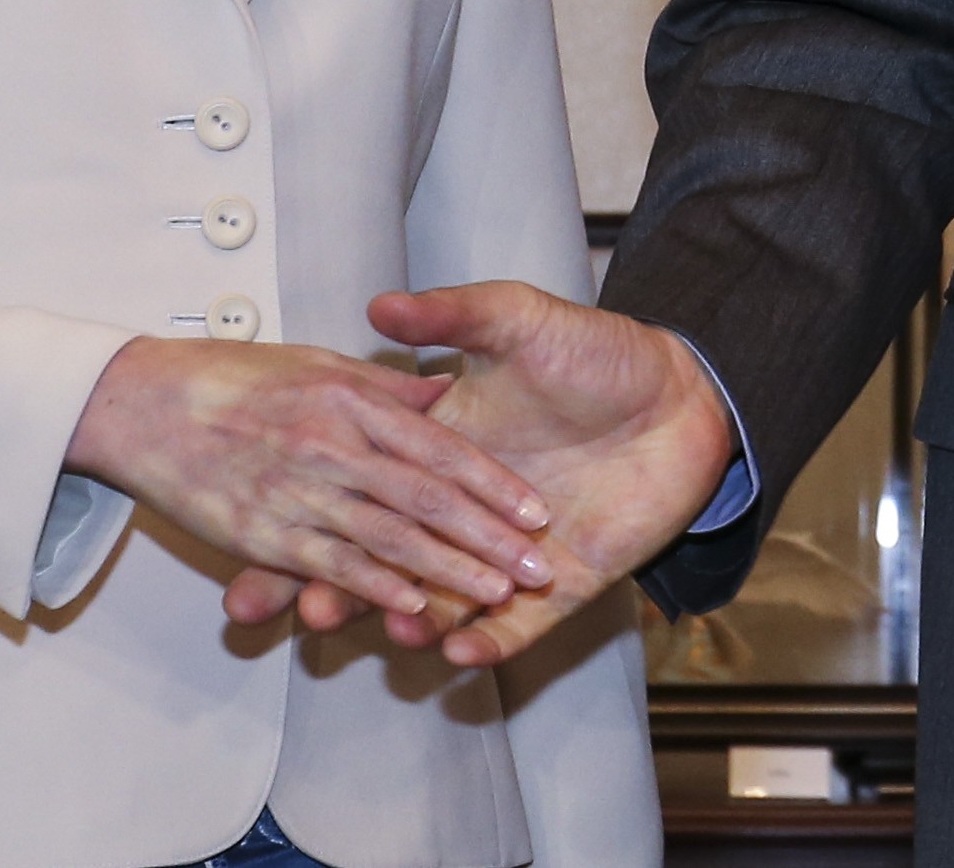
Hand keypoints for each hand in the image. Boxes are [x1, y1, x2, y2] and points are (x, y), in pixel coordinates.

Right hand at [62, 334, 554, 621]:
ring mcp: (297, 492)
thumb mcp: (316, 360)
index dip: (492, 481)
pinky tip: (416, 607)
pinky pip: (331, 564)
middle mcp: (332, 445)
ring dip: (448, 571)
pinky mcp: (261, 533)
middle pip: (428, 499)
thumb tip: (441, 395)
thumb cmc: (226, 373)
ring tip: (498, 593)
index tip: (535, 510)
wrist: (133, 395)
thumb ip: (382, 384)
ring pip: (390, 538)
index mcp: (352, 399)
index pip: (440, 448)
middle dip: (488, 536)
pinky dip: (376, 588)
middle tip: (538, 564)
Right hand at [218, 282, 741, 665]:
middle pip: (389, 558)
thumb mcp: (518, 321)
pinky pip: (516, 627)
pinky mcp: (560, 585)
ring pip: (445, 601)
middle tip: (306, 611)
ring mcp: (508, 553)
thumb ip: (453, 315)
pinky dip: (487, 642)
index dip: (318, 516)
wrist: (683, 393)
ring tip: (385, 632)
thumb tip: (380, 304)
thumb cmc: (597, 352)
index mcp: (440, 448)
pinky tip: (458, 651)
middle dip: (343, 589)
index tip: (270, 539)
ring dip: (412, 621)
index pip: (367, 489)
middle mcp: (464, 510)